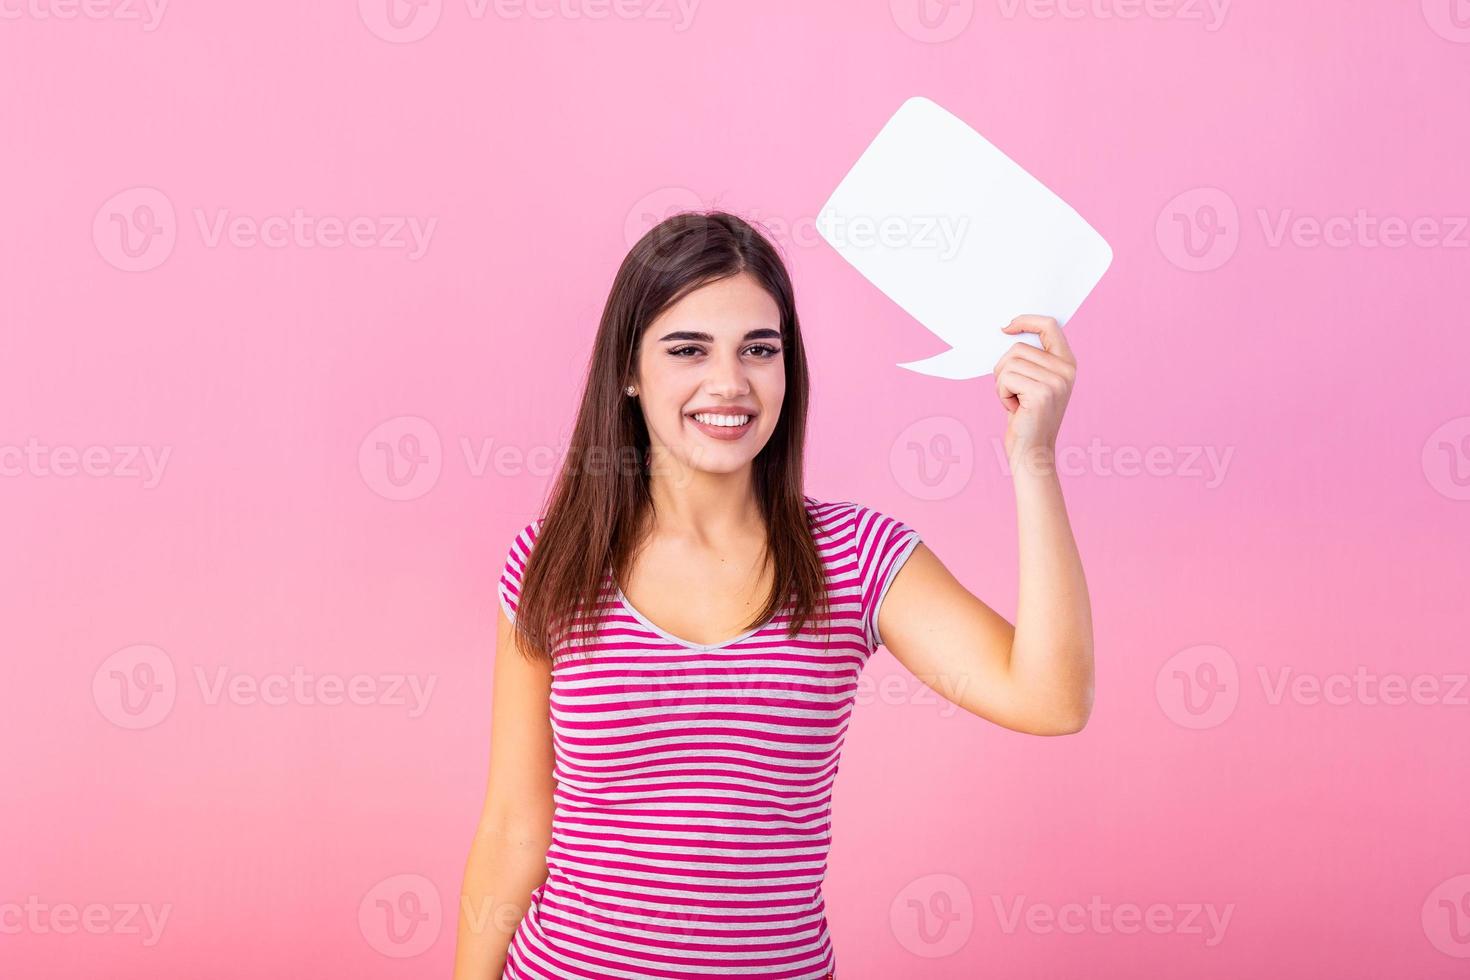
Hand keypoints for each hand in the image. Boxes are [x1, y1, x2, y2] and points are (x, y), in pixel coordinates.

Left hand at [994, 315, 1076, 462]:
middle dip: (1004, 369)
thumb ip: (1031, 359)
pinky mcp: (1041, 393)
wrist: (1033, 452)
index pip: (1050, 325)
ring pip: (1009, 363)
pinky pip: (1005, 379)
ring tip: (1015, 402)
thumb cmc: (1027, 417)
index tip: (1006, 326)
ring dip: (1002, 384)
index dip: (1026, 320)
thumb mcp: (1034, 383)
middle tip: (1012, 392)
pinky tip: (1015, 409)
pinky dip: (1001, 395)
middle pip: (1017, 347)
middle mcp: (1066, 370)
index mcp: (1067, 363)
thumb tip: (1008, 330)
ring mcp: (1056, 381)